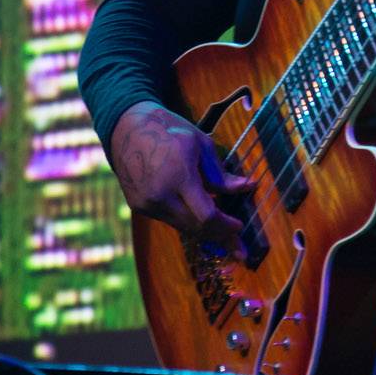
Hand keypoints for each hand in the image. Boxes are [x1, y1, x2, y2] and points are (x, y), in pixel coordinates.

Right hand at [108, 100, 255, 245]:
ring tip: (223, 236)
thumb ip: (221, 173)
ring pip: (182, 227)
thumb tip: (249, 186)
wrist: (126, 129)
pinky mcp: (139, 206)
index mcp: (178, 175)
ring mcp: (146, 203)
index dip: (226, 226)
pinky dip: (186, 221)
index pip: (207, 215)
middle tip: (237, 245)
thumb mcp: (200, 144)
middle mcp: (160, 194)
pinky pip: (169, 220)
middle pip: (196, 227)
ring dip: (204, 232)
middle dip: (220, 236)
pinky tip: (198, 219)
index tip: (239, 225)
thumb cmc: (168, 130)